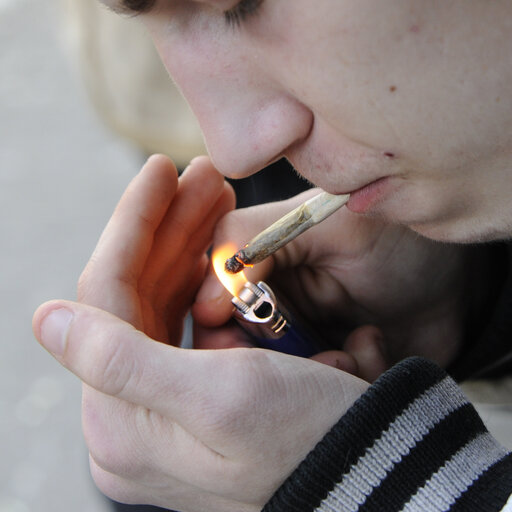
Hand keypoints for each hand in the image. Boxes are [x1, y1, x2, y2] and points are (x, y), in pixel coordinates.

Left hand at [33, 155, 368, 510]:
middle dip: (168, 227)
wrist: (368, 471)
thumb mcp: (218, 397)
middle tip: (201, 176)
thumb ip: (118, 360)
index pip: (107, 298)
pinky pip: (184, 322)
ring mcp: (164, 406)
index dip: (133, 226)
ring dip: (186, 244)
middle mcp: (134, 417)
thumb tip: (45, 321)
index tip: (161, 169)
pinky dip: (200, 278)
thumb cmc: (306, 436)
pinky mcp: (194, 397)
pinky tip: (216, 243)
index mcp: (124, 422)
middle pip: (135, 296)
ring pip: (161, 302)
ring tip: (214, 195)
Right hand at [194, 184, 468, 379]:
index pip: (208, 316)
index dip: (218, 339)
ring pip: (283, 389)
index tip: (244, 352)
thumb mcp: (318, 222)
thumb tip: (201, 301)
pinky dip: (351, 379)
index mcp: (256, 275)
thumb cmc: (387, 236)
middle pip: (237, 360)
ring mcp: (306, 348)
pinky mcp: (337, 376)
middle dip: (272, 369)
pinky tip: (374, 348)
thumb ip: (249, 238)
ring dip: (317, 375)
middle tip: (316, 356)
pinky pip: (327, 401)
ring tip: (351, 352)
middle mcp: (273, 315)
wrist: (452, 274)